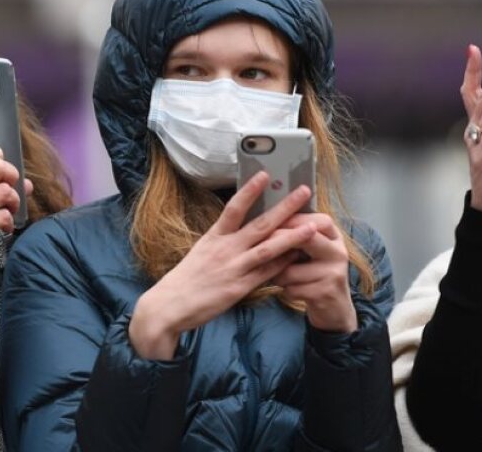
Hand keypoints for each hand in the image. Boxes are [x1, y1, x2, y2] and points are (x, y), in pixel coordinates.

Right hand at [129, 172, 315, 359]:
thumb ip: (223, 240)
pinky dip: (283, 264)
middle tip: (304, 191)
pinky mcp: (239, 288)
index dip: (250, 190)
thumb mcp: (202, 251)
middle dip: (284, 207)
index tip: (264, 174)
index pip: (234, 208)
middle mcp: (225, 249)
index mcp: (214, 236)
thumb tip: (244, 226)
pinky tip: (299, 257)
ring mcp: (234, 268)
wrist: (169, 306)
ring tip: (312, 226)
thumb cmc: (186, 278)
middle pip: (260, 224)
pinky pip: (266, 273)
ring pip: (268, 248)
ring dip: (292, 236)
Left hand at [269, 213, 356, 332]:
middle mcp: (338, 252)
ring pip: (291, 269)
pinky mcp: (326, 293)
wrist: (335, 309)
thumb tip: (267, 221)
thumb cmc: (315, 274)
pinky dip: (285, 290)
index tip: (270, 223)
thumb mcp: (313, 251)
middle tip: (260, 247)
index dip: (292, 220)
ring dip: (277, 275)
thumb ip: (299, 236)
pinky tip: (289, 291)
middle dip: (279, 242)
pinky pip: (292, 288)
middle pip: (306, 238)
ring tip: (278, 277)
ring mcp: (334, 273)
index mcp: (335, 237)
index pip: (316, 220)